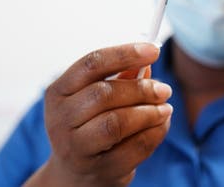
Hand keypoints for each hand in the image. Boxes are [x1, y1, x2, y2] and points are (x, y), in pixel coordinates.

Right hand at [33, 43, 171, 186]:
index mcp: (58, 91)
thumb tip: (146, 63)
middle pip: (104, 94)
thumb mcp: (96, 98)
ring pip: (117, 123)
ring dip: (149, 113)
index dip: (125, 54)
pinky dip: (155, 133)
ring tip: (165, 108)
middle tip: (164, 89)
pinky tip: (161, 125)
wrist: (77, 173)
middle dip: (141, 89)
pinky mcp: (98, 169)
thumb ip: (121, 78)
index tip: (154, 50)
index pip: (91, 64)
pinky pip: (134, 148)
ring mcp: (76, 148)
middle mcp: (60, 119)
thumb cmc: (90, 125)